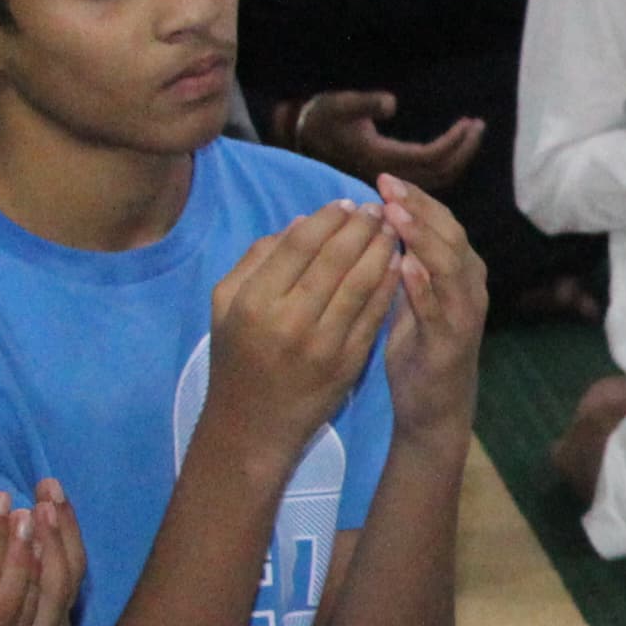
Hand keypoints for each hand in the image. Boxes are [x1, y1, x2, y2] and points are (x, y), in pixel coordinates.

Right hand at [201, 203, 395, 466]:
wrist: (254, 421)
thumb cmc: (238, 354)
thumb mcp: (226, 303)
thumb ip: (257, 259)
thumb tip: (301, 223)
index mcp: (254, 300)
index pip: (299, 245)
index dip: (329, 219)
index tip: (348, 203)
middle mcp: (288, 319)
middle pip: (334, 260)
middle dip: (362, 228)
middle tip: (380, 209)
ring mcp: (322, 343)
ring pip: (360, 284)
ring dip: (382, 251)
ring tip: (394, 229)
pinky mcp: (348, 362)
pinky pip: (374, 315)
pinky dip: (388, 286)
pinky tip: (399, 264)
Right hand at [273, 90, 485, 193]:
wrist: (304, 136)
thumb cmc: (324, 118)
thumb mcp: (341, 105)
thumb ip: (365, 103)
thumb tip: (391, 102)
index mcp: (381, 160)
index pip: (430, 157)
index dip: (453, 143)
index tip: (469, 123)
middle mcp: (389, 176)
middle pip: (440, 172)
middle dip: (463, 150)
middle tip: (478, 126)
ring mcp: (391, 180)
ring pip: (437, 178)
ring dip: (458, 156)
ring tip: (472, 132)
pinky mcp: (392, 178)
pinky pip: (429, 178)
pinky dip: (447, 162)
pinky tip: (455, 145)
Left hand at [370, 179, 486, 439]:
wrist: (434, 408)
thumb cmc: (418, 349)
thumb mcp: (409, 298)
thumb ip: (403, 262)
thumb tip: (376, 221)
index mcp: (459, 274)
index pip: (442, 224)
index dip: (415, 199)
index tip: (383, 177)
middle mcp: (469, 288)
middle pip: (451, 236)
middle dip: (419, 208)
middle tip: (386, 184)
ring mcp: (465, 315)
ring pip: (451, 267)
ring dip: (424, 238)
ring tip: (396, 214)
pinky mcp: (452, 344)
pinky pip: (440, 310)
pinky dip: (425, 286)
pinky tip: (406, 266)